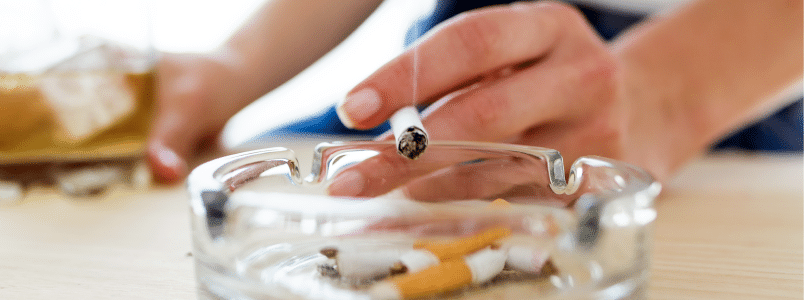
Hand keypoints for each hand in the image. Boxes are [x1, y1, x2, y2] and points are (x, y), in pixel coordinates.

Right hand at [0, 53, 244, 188]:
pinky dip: (16, 165)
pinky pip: (51, 154)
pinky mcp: (95, 139)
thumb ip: (172, 134)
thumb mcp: (188, 103)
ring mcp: (80, 115)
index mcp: (85, 73)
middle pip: (5, 115)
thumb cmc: (200, 83)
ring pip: (17, 134)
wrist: (223, 83)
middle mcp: (74, 91)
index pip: (17, 92)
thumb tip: (160, 168)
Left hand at [333, 2, 681, 198]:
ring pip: (493, 164)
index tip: (353, 108)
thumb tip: (371, 113)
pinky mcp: (596, 184)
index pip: (471, 42)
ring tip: (379, 185)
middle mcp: (580, 76)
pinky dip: (460, 198)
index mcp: (551, 27)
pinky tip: (425, 195)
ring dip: (424, 181)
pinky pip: (513, 196)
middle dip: (407, 149)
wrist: (646, 107)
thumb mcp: (520, 47)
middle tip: (352, 175)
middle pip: (483, 112)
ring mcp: (594, 135)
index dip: (407, 75)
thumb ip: (459, 70)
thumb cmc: (553, 75)